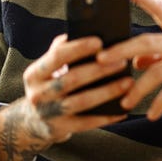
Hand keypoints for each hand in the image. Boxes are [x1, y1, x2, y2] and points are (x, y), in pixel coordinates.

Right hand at [0, 34, 130, 160]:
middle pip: (72, 79)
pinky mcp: (60, 129)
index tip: (100, 41)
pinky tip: (124, 109)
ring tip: (128, 82)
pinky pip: (87, 123)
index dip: (78, 48)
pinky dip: (107, 116)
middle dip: (99, 70)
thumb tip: (84, 31)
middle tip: (122, 61)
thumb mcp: (47, 69)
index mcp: (34, 73)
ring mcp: (49, 113)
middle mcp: (38, 94)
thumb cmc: (49, 85)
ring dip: (107, 92)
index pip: (56, 57)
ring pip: (82, 102)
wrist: (32, 122)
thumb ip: (61, 50)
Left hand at [97, 0, 161, 119]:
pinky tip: (152, 115)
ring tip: (125, 102)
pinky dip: (159, 104)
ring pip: (157, 71)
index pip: (161, 7)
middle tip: (100, 60)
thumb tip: (133, 61)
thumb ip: (158, 57)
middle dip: (121, 51)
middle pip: (148, 41)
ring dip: (137, 89)